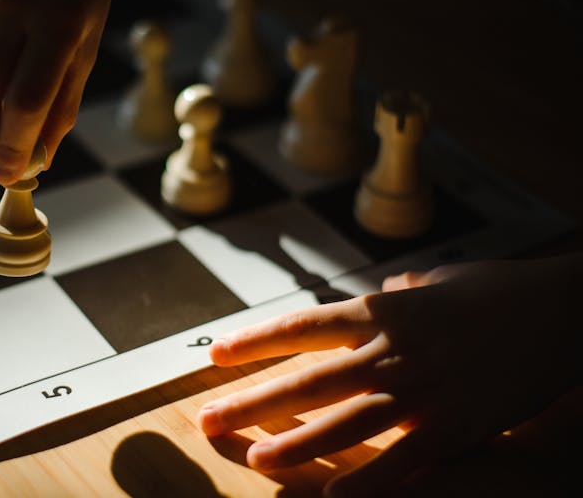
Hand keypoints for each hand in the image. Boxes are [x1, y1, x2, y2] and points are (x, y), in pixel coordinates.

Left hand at [198, 255, 582, 496]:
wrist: (566, 311)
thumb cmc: (501, 290)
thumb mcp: (440, 279)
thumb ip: (402, 291)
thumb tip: (384, 288)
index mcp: (384, 310)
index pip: (302, 326)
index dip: (255, 342)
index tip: (215, 355)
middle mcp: (395, 349)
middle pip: (310, 379)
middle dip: (254, 401)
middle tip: (209, 420)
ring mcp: (425, 389)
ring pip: (347, 422)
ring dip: (298, 444)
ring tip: (257, 459)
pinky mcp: (458, 425)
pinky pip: (405, 460)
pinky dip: (369, 481)